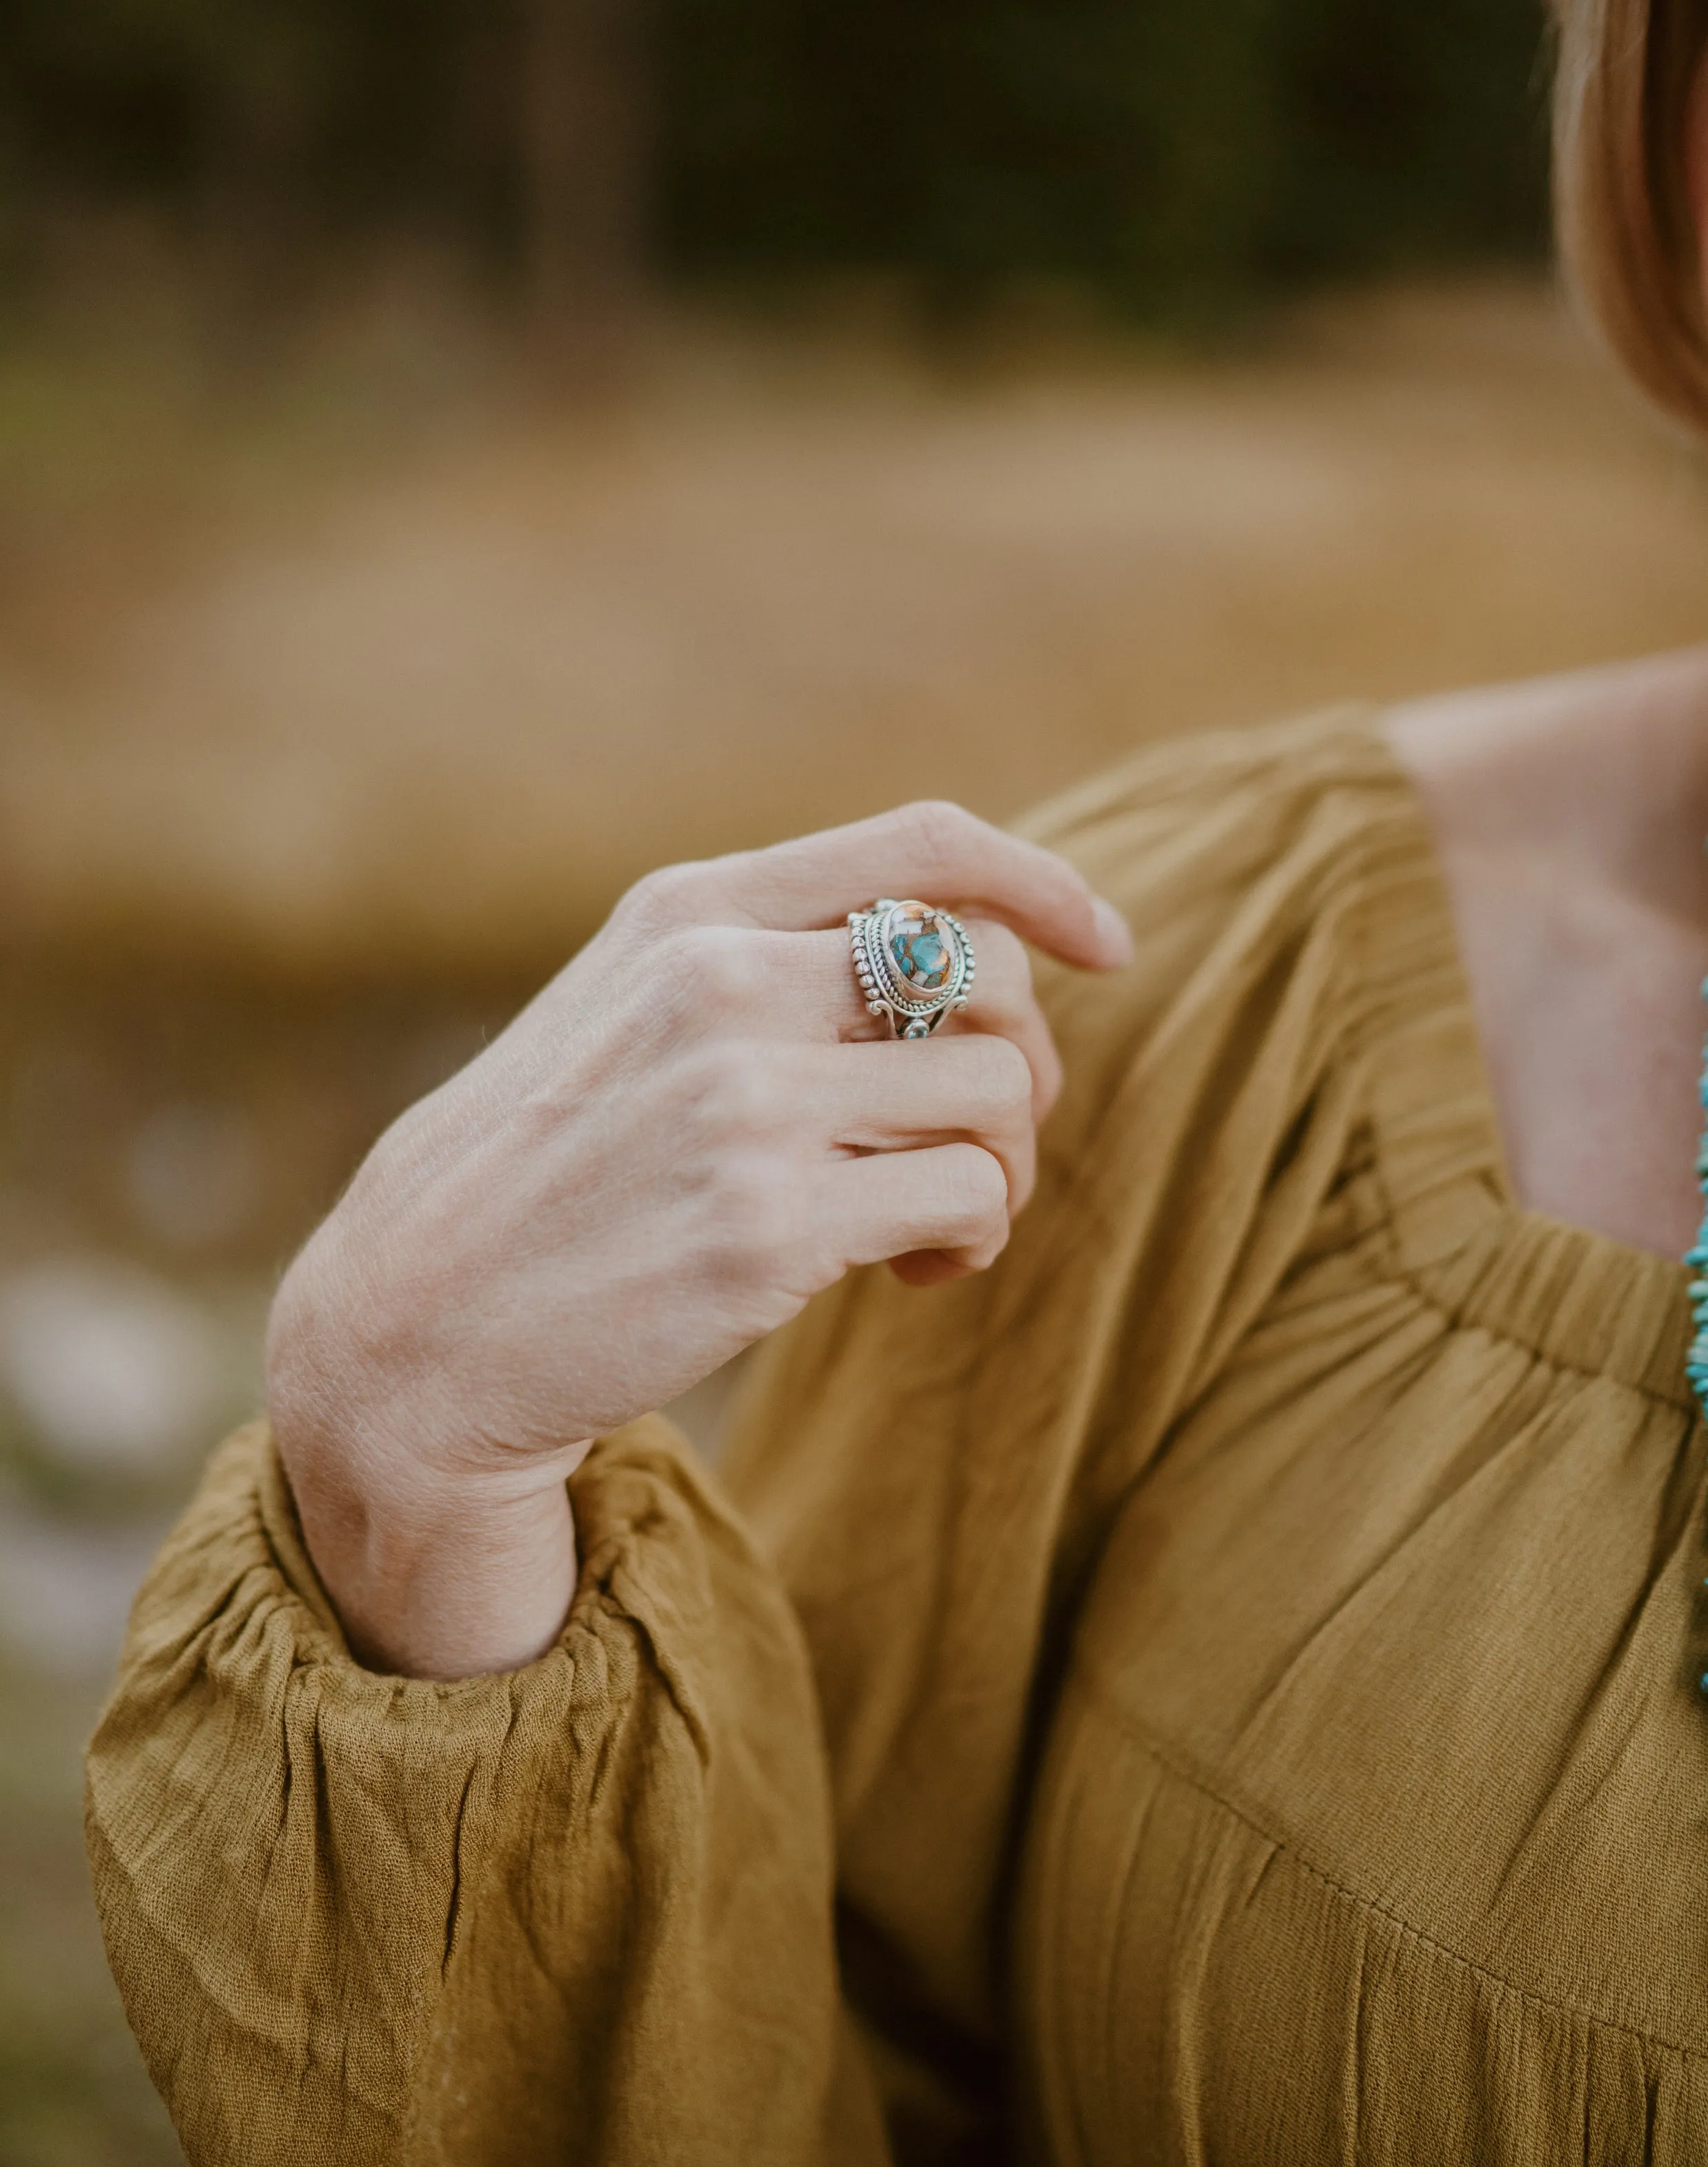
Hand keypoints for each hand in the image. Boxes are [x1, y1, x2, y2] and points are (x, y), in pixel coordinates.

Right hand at [266, 801, 1130, 1676]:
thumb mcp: (628, 1010)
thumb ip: (763, 959)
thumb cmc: (544, 1173)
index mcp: (691, 911)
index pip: (922, 842)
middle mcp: (722, 982)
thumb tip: (963, 957)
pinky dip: (971, 1236)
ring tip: (928, 1222)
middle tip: (977, 1143)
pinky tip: (910, 1271)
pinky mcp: (766, 1225)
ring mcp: (742, 1101)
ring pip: (1001, 1090)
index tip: (1107, 945)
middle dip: (1025, 1065)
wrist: (416, 1324)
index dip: (1044, 883)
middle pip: (991, 977)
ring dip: (1001, 1168)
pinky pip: (970, 1197)